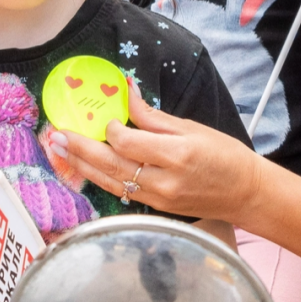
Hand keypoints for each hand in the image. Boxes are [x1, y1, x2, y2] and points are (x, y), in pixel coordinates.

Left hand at [49, 81, 265, 225]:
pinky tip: (83, 168)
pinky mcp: (155, 208)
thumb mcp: (192, 128)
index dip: (110, 129)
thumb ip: (154, 117)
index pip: (128, 142)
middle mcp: (163, 181)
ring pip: (110, 182)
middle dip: (80, 149)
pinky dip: (99, 178)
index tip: (106, 117)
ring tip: (58, 150)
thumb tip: (127, 93)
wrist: (245, 193)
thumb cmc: (224, 156)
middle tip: (55, 134)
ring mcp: (157, 199)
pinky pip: (120, 192)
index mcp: (176, 155)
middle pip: (111, 164)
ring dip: (81, 165)